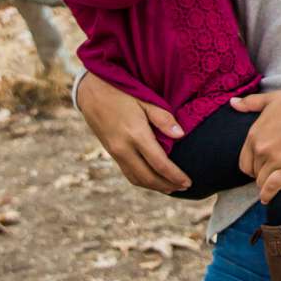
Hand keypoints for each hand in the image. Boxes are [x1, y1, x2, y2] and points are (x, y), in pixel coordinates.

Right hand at [77, 72, 189, 193]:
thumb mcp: (145, 100)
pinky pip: (128, 173)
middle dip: (167, 185)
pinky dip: (142, 181)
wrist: (92, 93)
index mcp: (136, 134)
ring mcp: (116, 153)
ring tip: (171, 188)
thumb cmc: (122, 92)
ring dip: (155, 186)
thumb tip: (181, 135)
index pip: (159, 163)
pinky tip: (152, 180)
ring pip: (136, 179)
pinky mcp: (111, 153)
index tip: (188, 182)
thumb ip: (163, 118)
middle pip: (148, 177)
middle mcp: (124, 148)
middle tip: (184, 187)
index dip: (175, 176)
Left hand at [231, 89, 280, 204]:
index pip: (244, 160)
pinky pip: (273, 187)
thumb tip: (233, 103)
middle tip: (268, 171)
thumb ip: (250, 103)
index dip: (251, 165)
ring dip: (265, 183)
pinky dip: (268, 194)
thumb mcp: (271, 98)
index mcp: (254, 135)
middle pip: (253, 172)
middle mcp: (261, 150)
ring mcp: (275, 160)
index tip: (258, 165)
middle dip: (259, 172)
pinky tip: (266, 199)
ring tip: (270, 182)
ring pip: (262, 181)